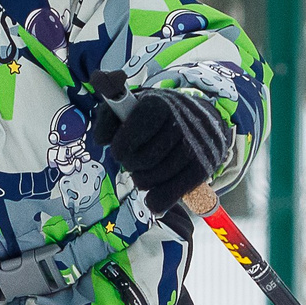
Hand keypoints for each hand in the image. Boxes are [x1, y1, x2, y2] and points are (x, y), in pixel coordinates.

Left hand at [91, 90, 233, 212]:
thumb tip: (101, 140)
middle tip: (132, 162)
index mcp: (161, 104)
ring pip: (155, 177)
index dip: (121, 146)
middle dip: (131, 165)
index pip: (136, 129)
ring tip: (144, 174)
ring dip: (142, 181)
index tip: (119, 152)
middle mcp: (181, 122)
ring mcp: (195, 146)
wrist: (202, 120)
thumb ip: (109, 117)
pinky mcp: (204, 167)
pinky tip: (151, 200)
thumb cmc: (159, 116)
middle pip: (143, 159)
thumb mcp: (133, 106)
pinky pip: (173, 192)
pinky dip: (158, 201)